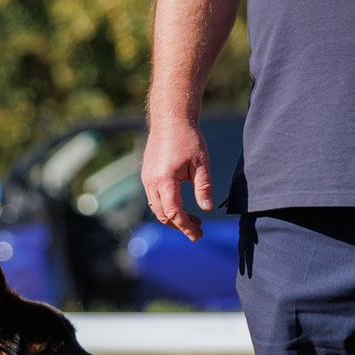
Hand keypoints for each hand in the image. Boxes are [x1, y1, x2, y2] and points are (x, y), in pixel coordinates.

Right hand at [140, 116, 211, 241]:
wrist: (170, 119)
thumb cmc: (188, 138)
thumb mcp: (201, 163)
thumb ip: (203, 187)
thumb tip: (207, 209)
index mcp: (165, 181)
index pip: (174, 213)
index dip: (186, 227)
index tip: (199, 235)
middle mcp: (151, 182)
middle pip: (163, 215)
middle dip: (180, 226)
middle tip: (199, 230)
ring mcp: (147, 179)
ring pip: (157, 208)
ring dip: (173, 217)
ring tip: (194, 219)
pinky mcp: (148, 175)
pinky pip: (155, 198)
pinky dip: (167, 206)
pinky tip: (182, 205)